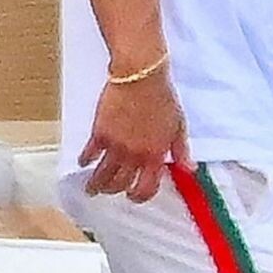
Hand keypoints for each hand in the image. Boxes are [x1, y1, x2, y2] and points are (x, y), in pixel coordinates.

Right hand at [81, 70, 187, 202]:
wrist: (140, 75)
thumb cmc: (162, 97)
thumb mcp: (179, 125)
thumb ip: (181, 150)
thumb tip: (188, 169)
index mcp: (155, 155)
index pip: (146, 187)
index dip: (139, 196)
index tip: (133, 196)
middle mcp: (134, 156)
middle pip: (120, 184)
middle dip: (115, 191)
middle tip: (111, 190)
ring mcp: (115, 146)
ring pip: (102, 175)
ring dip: (96, 185)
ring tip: (92, 188)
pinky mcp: (99, 133)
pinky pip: (89, 154)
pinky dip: (85, 161)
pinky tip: (83, 163)